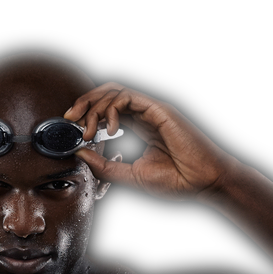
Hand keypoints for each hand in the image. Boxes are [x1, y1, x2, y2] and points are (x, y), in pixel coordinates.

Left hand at [63, 83, 233, 202]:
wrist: (202, 183)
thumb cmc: (176, 181)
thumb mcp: (129, 176)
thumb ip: (104, 166)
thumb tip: (79, 153)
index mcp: (139, 127)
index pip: (107, 109)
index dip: (87, 113)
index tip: (71, 128)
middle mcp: (144, 115)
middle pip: (107, 94)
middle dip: (84, 103)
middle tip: (69, 119)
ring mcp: (151, 110)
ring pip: (114, 91)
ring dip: (94, 107)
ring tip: (89, 130)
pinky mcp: (158, 109)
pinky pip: (128, 96)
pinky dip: (112, 108)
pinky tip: (110, 128)